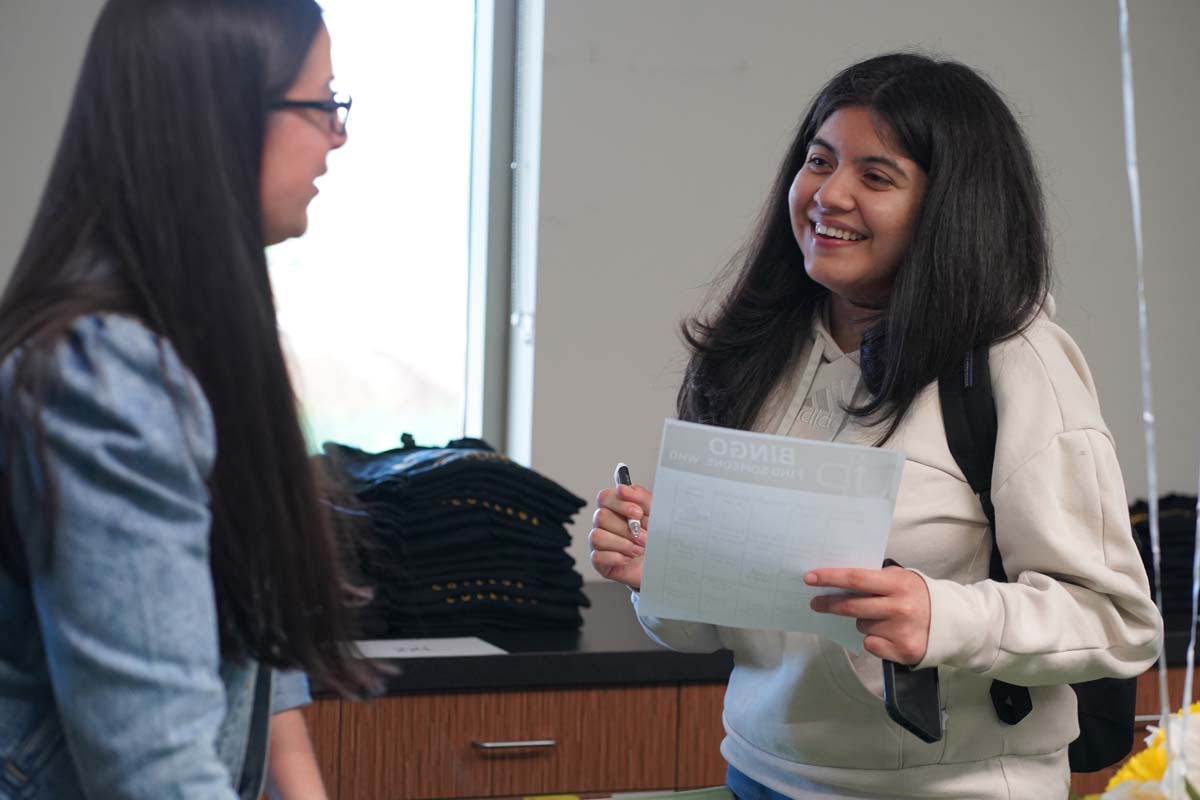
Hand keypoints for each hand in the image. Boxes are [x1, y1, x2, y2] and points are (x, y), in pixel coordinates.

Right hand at [588, 483, 650, 589]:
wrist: (663, 564)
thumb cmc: (658, 537)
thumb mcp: (656, 513)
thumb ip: (640, 497)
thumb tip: (622, 488)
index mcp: (615, 508)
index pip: (604, 497)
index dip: (620, 504)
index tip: (638, 513)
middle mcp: (604, 524)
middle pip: (601, 517)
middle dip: (626, 529)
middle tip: (643, 537)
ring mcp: (599, 543)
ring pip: (597, 536)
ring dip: (622, 544)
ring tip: (638, 549)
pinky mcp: (599, 562)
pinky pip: (597, 556)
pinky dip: (617, 558)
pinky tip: (629, 558)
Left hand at [806, 566, 930, 664]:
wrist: (952, 622)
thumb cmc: (918, 596)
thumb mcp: (901, 579)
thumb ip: (875, 579)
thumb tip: (837, 580)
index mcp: (898, 584)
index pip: (856, 579)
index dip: (831, 578)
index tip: (810, 578)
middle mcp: (900, 608)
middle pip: (852, 606)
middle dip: (829, 603)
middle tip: (815, 602)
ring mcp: (902, 631)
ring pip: (861, 626)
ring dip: (862, 621)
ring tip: (882, 617)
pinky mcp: (903, 651)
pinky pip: (871, 644)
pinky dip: (874, 639)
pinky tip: (889, 633)